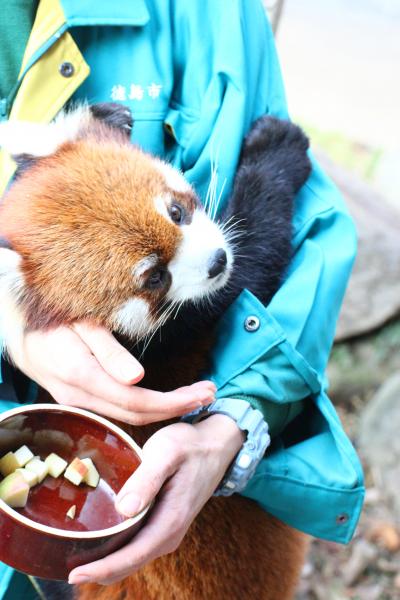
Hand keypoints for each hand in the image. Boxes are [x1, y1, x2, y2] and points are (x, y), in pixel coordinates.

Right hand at [7, 321, 214, 423]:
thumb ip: (108, 351)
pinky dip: (145, 406)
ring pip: (127, 415)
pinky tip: (163, 398)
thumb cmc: (51, 317)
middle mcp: (79, 396)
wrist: (14, 329)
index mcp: (81, 375)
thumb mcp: (80, 323)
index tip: (203, 392)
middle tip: (208, 394)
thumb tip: (137, 378)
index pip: (137, 400)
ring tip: (194, 395)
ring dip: (164, 408)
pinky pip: (116, 410)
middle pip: (136, 413)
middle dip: (176, 407)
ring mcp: (76, 402)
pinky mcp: (78, 400)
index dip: (173, 401)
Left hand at [68, 414, 244, 584]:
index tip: (74, 574)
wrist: (216, 443)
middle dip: (99, 571)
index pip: (132, 556)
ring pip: (133, 556)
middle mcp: (170, 532)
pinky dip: (118, 550)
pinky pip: (138, 544)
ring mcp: (168, 529)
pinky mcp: (164, 522)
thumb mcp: (167, 452)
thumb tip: (124, 509)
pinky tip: (100, 541)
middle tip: (68, 571)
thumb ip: (147, 479)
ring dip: (107, 562)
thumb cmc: (190, 444)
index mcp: (170, 521)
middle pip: (129, 563)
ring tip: (77, 559)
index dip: (102, 569)